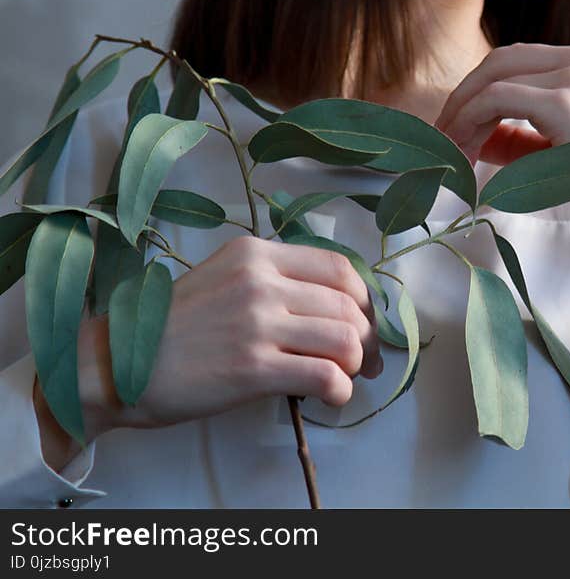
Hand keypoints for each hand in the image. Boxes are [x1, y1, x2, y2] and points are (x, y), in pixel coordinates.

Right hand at [36, 236, 381, 468]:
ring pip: (345, 339)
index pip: (340, 269)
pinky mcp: (252, 366)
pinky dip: (341, 390)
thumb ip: (275, 282)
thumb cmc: (174, 327)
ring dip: (357, 365)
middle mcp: (260, 281)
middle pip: (349, 306)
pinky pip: (326, 375)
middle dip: (369, 339)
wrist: (117, 365)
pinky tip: (331, 397)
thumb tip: (338, 307)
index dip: (365, 301)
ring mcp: (256, 322)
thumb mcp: (224, 280)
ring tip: (345, 379)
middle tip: (366, 362)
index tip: (366, 324)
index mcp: (256, 254)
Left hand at [435, 42, 569, 275]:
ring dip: (462, 114)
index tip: (457, 128)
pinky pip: (496, 101)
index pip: (518, 63)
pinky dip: (471, 123)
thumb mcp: (566, 152)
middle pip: (500, 61)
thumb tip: (476, 139)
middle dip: (463, 97)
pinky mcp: (567, 101)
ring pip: (493, 78)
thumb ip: (523, 139)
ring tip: (449, 152)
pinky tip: (464, 153)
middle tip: (441, 137)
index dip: (479, 92)